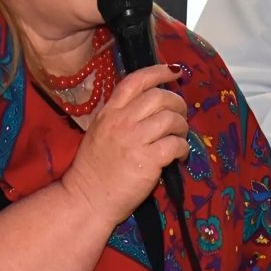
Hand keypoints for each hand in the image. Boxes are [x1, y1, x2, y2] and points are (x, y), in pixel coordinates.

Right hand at [61, 64, 188, 223]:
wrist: (86, 200)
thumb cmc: (94, 170)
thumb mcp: (100, 133)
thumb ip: (120, 118)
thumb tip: (152, 108)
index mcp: (108, 112)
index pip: (136, 81)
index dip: (158, 72)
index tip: (174, 71)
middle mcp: (121, 121)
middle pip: (159, 97)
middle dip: (177, 103)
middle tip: (180, 116)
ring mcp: (134, 139)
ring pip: (171, 119)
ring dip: (182, 127)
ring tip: (179, 138)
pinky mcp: (148, 160)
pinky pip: (176, 144)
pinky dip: (183, 149)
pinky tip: (179, 157)